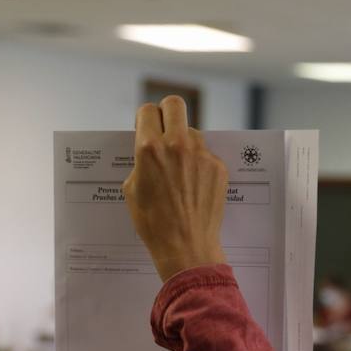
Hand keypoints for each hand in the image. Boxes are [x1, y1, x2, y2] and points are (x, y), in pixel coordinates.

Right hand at [122, 96, 227, 281]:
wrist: (185, 246)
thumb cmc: (153, 224)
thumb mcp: (132, 190)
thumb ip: (141, 162)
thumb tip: (149, 151)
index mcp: (150, 148)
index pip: (148, 111)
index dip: (145, 119)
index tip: (146, 128)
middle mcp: (177, 145)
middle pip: (175, 104)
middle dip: (167, 112)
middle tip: (164, 129)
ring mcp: (201, 155)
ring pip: (192, 132)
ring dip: (184, 143)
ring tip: (179, 170)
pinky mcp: (218, 167)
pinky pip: (206, 155)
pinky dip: (199, 165)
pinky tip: (193, 186)